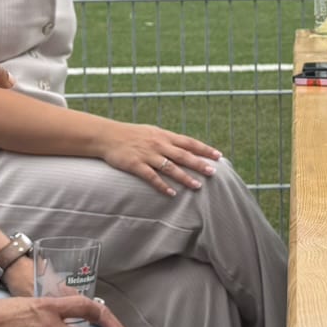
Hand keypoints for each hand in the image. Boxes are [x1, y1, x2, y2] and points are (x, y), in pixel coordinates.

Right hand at [99, 123, 221, 198]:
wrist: (107, 136)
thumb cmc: (131, 135)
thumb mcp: (152, 132)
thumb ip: (168, 140)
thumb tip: (185, 147)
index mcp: (164, 136)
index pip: (189, 142)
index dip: (204, 149)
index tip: (218, 156)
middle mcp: (158, 144)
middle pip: (183, 155)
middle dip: (199, 164)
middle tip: (213, 172)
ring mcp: (147, 155)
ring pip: (170, 167)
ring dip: (184, 177)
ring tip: (197, 186)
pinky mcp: (136, 164)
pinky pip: (152, 177)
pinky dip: (162, 185)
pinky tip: (172, 194)